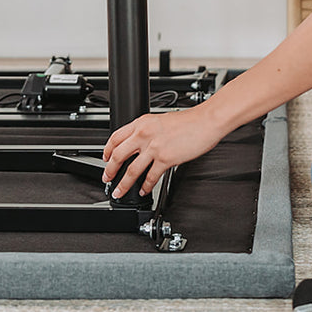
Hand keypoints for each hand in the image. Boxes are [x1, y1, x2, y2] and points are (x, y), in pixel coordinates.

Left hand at [101, 106, 225, 196]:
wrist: (206, 121)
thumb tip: (139, 143)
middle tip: (107, 178)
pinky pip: (151, 177)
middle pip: (118, 155)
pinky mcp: (166, 159)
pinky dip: (145, 186)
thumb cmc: (189, 121)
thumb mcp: (160, 120)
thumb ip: (147, 130)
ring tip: (120, 191)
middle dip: (109, 170)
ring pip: (131, 170)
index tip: (105, 158)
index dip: (107, 150)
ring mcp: (154, 147)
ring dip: (123, 184)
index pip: (116, 137)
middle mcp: (144, 134)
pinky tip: (144, 190)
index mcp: (142, 123)